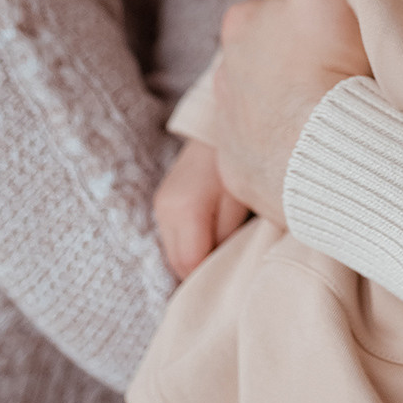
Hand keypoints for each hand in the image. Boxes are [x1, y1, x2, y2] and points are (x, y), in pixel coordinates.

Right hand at [153, 138, 249, 279]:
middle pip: (178, 265)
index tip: (233, 278)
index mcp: (184, 210)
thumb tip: (220, 269)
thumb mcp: (242, 200)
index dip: (211, 277)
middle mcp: (165, 211)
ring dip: (196, 260)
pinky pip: (174, 240)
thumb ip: (228, 236)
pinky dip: (191, 246)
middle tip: (230, 270)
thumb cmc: (241, 161)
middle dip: (202, 273)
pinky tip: (211, 239)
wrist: (224, 124)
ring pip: (174, 255)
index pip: (190, 266)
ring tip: (223, 253)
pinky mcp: (162, 203)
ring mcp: (160, 207)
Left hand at [211, 0, 370, 224]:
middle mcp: (223, 70)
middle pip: (268, 58)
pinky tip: (314, 151)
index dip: (317, 22)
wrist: (330, 152)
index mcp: (242, 22)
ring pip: (260, 105)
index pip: (282, 11)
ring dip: (286, 108)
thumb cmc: (332, 66)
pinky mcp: (235, 168)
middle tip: (338, 77)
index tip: (341, 38)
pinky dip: (283, 152)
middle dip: (295, 65)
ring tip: (329, 117)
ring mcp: (228, 123)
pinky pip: (261, 153)